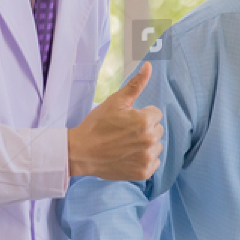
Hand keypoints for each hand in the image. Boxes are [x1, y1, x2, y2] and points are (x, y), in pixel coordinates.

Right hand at [67, 62, 162, 181]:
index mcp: (145, 121)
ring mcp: (147, 158)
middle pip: (157, 130)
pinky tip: (129, 157)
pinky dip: (144, 160)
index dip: (140, 115)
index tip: (126, 122)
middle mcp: (150, 140)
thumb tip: (149, 66)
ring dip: (146, 145)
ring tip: (126, 145)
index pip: (155, 114)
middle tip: (124, 133)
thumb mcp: (115, 102)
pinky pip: (154, 162)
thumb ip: (135, 84)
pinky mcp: (144, 172)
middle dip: (145, 129)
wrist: (82, 152)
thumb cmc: (97, 125)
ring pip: (156, 146)